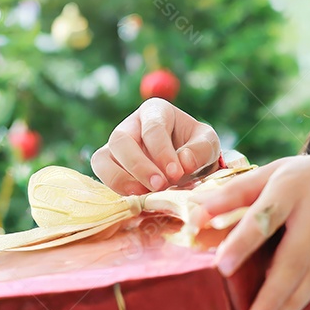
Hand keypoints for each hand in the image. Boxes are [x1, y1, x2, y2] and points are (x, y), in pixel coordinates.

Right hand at [91, 98, 219, 195]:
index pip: (152, 128)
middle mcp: (130, 125)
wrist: (187, 165)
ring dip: (122, 179)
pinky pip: (102, 175)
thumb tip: (184, 162)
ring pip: (103, 158)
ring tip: (144, 195)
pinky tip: (135, 198)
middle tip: (159, 186)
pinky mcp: (108, 165)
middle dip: (139, 166)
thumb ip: (201, 149)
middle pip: (121, 140)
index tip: (176, 173)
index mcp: (155, 111)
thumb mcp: (208, 144)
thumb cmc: (195, 148)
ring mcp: (115, 146)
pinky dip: (115, 188)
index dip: (162, 152)